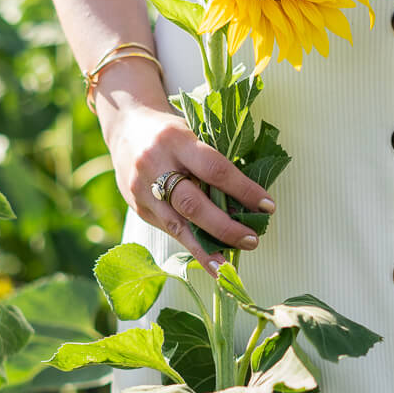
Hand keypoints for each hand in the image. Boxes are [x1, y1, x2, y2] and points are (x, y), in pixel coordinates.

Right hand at [96, 79, 275, 279]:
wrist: (125, 126)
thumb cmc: (171, 131)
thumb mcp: (192, 134)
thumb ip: (213, 162)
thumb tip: (246, 201)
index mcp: (176, 140)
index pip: (215, 170)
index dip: (243, 190)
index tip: (268, 207)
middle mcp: (155, 164)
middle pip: (193, 204)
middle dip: (225, 227)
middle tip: (251, 240)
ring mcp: (142, 189)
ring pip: (177, 225)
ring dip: (206, 249)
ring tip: (227, 266)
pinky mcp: (138, 206)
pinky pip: (169, 229)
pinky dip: (191, 244)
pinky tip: (209, 257)